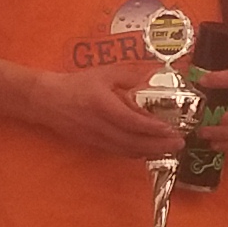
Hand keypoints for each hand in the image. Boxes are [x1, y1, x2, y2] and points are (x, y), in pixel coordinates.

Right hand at [29, 62, 188, 159]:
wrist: (47, 101)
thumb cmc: (77, 84)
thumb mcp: (104, 73)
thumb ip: (129, 75)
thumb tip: (153, 75)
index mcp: (102, 105)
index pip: (131, 121)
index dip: (152, 128)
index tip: (171, 129)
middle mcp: (100, 126)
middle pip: (133, 142)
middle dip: (159, 145)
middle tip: (180, 144)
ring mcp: (97, 139)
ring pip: (127, 151)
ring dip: (151, 152)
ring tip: (170, 149)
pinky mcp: (94, 145)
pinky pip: (120, 152)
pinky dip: (137, 153)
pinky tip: (150, 150)